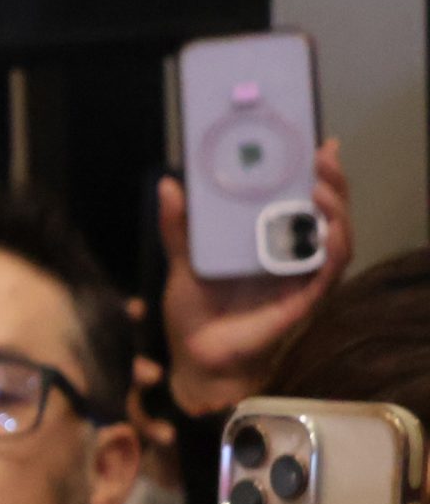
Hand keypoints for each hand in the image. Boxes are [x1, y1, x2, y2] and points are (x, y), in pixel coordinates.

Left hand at [158, 137, 352, 417]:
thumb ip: (179, 227)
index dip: (312, 174)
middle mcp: (289, 257)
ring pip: (335, 237)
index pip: (298, 201)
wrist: (195, 359)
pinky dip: (332, 250)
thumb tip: (168, 184)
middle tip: (322, 155)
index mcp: (266, 243)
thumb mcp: (182, 262)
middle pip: (325, 214)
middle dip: (330, 182)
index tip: (317, 144)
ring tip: (322, 186)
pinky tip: (329, 232)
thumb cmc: (193, 313)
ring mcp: (300, 278)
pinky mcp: (303, 301)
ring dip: (336, 210)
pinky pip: (328, 272)